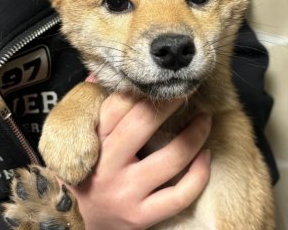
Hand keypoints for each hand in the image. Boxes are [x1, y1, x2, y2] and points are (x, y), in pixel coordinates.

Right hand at [70, 93, 211, 229]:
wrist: (81, 223)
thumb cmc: (89, 173)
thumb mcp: (83, 140)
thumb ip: (92, 107)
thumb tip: (95, 73)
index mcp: (94, 141)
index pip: (117, 106)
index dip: (143, 91)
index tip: (162, 83)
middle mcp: (107, 165)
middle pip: (144, 124)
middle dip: (171, 104)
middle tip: (188, 93)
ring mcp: (125, 193)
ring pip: (170, 159)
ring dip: (195, 135)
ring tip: (205, 119)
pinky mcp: (140, 217)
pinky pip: (179, 195)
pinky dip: (199, 174)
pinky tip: (206, 156)